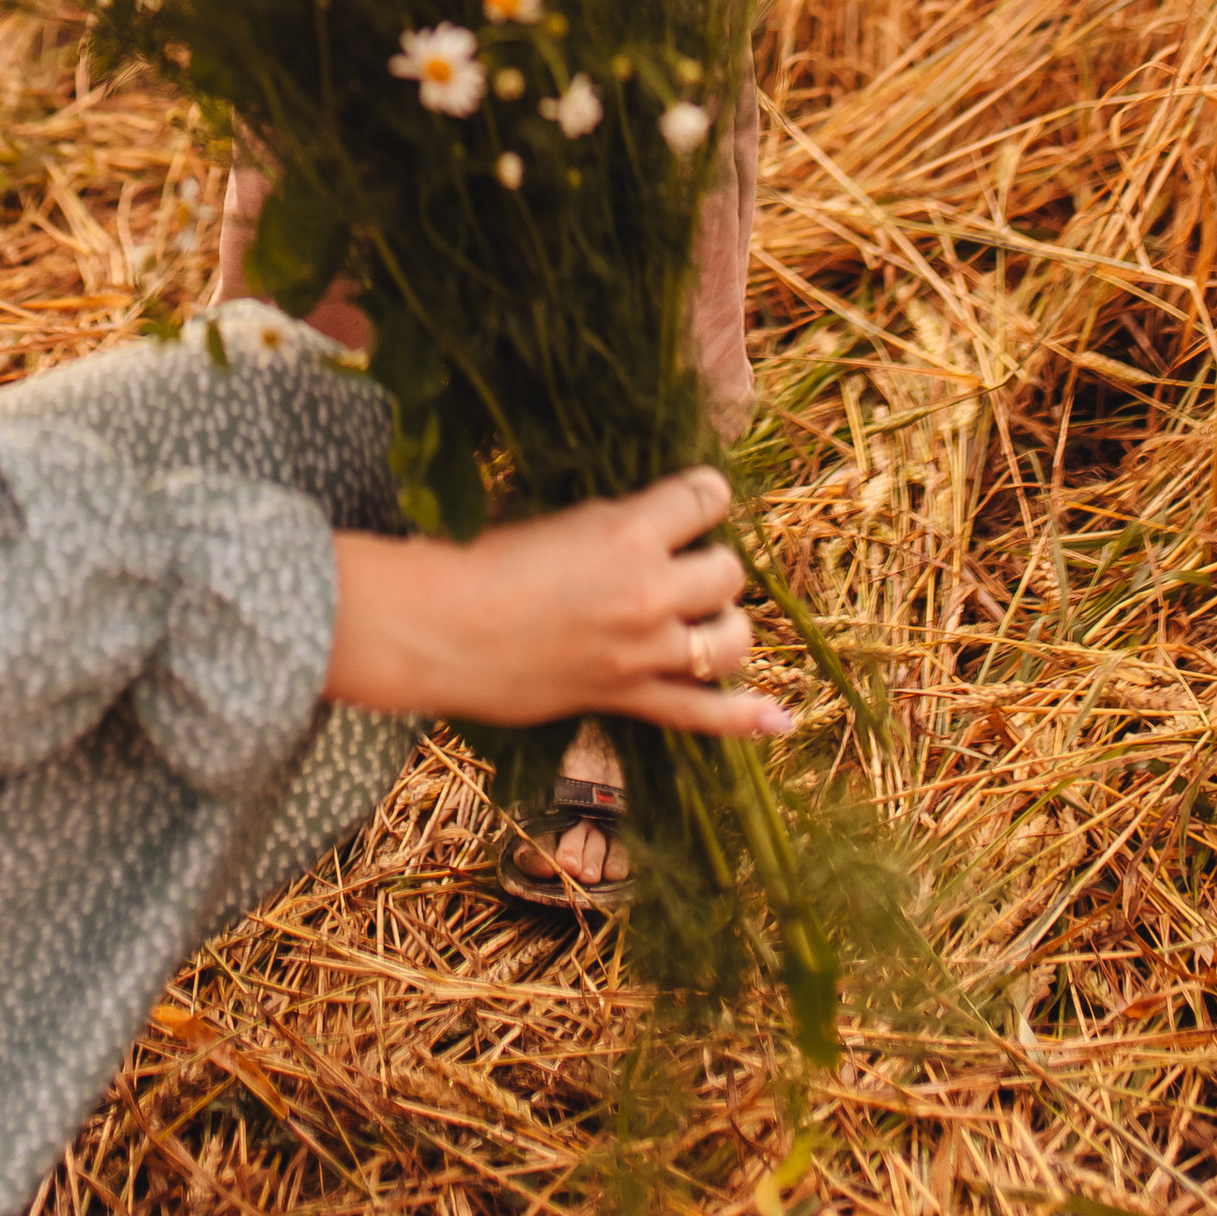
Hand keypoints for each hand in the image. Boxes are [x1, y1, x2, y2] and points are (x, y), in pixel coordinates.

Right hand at [325, 467, 790, 738]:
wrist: (437, 629)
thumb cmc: (476, 559)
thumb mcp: (550, 516)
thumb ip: (605, 523)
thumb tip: (634, 524)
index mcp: (628, 531)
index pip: (707, 497)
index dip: (703, 495)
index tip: (691, 500)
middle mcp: (650, 591)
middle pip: (729, 572)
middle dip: (709, 564)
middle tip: (676, 566)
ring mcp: (645, 651)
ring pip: (732, 640)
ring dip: (723, 627)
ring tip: (699, 620)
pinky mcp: (629, 698)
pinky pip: (704, 715)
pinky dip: (746, 719)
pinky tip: (779, 720)